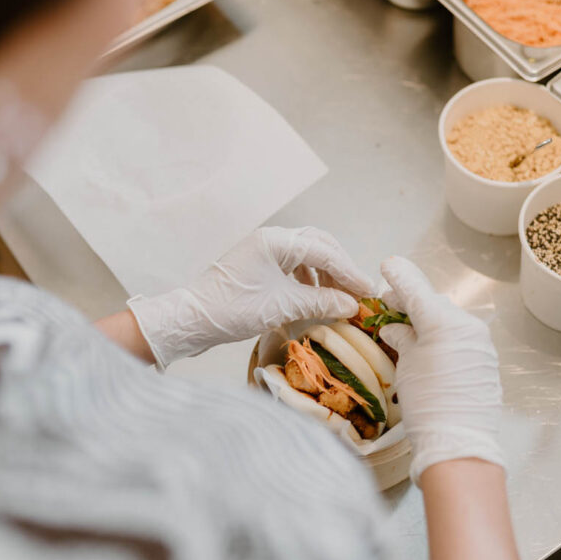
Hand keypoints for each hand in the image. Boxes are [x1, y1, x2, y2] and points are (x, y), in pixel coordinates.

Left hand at [128, 227, 374, 367]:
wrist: (192, 321)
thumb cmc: (233, 310)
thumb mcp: (283, 307)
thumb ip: (321, 302)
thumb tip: (352, 305)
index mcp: (276, 240)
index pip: (325, 251)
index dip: (350, 272)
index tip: (368, 291)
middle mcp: (270, 239)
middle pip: (318, 245)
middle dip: (340, 268)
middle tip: (357, 292)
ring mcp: (262, 251)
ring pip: (305, 255)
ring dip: (325, 274)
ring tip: (338, 297)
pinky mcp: (256, 266)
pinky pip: (291, 266)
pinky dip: (308, 279)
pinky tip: (313, 296)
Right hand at [377, 257, 508, 486]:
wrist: (458, 442)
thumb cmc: (427, 403)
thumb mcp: (407, 365)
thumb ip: (403, 337)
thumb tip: (396, 327)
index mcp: (444, 321)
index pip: (416, 289)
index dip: (399, 277)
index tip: (387, 265)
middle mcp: (467, 326)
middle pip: (434, 304)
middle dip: (410, 303)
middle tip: (388, 307)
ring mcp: (480, 344)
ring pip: (449, 322)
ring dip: (428, 322)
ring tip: (406, 331)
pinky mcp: (486, 361)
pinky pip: (461, 340)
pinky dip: (443, 339)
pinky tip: (428, 350)